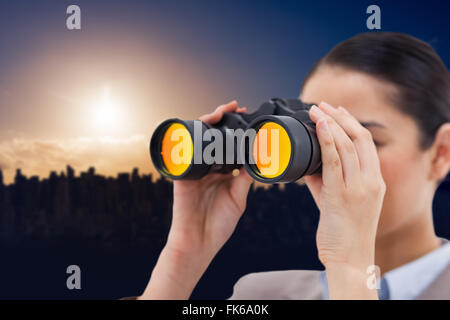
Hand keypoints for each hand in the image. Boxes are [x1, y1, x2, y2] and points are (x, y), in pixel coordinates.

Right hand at [167, 100, 252, 258]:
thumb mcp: (238, 198)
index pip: (229, 146)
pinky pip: (183, 151)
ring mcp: (194, 169)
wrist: (199, 242)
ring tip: (221, 112)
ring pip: (199, 139)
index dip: (237, 131)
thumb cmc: (218, 224)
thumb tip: (259, 158)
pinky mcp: (182, 174)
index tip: (249, 117)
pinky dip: (190, 136)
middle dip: (223, 119)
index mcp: (222, 173)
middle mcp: (208, 168)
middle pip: (214, 138)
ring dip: (208, 122)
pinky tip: (201, 125)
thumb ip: (246, 178)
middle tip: (236, 107)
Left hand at [304, 101, 385, 298]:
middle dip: (340, 117)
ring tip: (315, 110)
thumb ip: (326, 179)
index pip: (366, 143)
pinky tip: (318, 127)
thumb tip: (307, 162)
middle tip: (322, 105)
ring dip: (330, 124)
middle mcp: (370, 181)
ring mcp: (358, 188)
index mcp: (375, 181)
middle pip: (360, 138)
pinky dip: (327, 141)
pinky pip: (334, 162)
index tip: (336, 111)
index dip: (351, 123)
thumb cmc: (344, 231)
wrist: (349, 258)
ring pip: (348, 146)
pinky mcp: (341, 196)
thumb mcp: (339, 201)